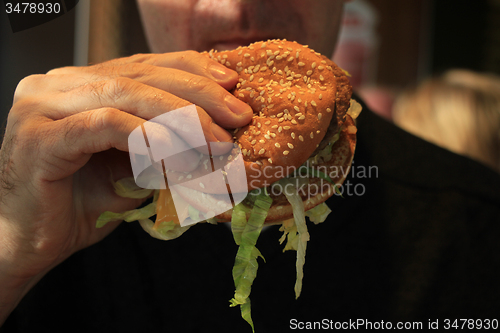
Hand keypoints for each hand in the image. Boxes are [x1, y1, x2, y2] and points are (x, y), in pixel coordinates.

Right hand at [0, 51, 251, 288]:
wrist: (33, 244)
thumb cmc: (84, 202)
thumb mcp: (134, 163)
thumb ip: (164, 139)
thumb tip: (219, 129)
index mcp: (80, 83)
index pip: (144, 64)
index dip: (192, 70)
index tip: (232, 85)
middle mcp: (58, 84)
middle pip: (140, 75)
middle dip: (197, 94)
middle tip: (238, 116)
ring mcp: (42, 105)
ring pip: (127, 94)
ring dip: (182, 119)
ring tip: (217, 143)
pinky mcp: (39, 136)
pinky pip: (108, 125)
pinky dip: (150, 138)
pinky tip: (180, 155)